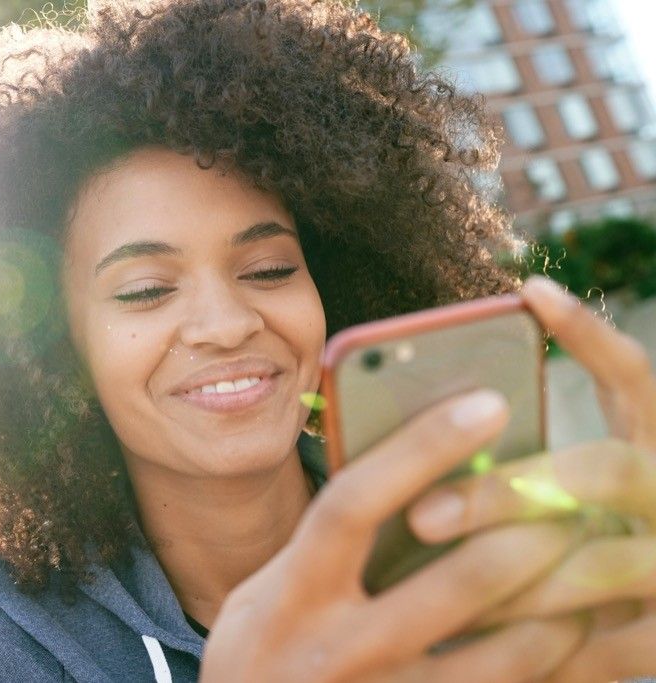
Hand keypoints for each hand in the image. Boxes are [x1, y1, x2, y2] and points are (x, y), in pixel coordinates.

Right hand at [201, 389, 585, 682]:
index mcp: (291, 591)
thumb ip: (323, 546)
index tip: (485, 404)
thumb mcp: (267, 591)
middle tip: (566, 498)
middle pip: (452, 585)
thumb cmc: (263, 650)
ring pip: (496, 658)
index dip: (420, 449)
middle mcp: (334, 648)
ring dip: (556, 610)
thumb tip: (407, 475)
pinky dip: (544, 662)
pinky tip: (561, 631)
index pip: (354, 504)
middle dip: (523, 538)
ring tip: (582, 570)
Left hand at [406, 276, 655, 682]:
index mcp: (647, 450)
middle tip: (422, 517)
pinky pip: (598, 650)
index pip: (633, 377)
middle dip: (509, 492)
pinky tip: (468, 644)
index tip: (530, 292)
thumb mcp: (547, 499)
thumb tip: (403, 433)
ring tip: (427, 594)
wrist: (629, 626)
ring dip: (507, 579)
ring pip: (601, 565)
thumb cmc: (551, 551)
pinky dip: (529, 647)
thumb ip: (508, 467)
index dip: (590, 335)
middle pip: (609, 471)